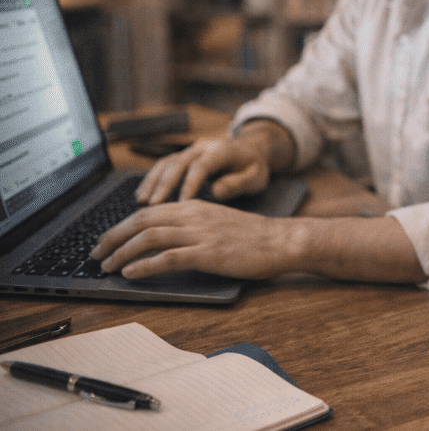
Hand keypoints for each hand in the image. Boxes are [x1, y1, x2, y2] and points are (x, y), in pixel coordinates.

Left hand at [90, 201, 293, 278]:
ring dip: (122, 252)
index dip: (121, 226)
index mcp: (193, 206)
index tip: (106, 241)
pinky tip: (132, 274)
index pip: (147, 211)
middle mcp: (193, 215)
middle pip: (141, 220)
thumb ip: (191, 224)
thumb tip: (164, 238)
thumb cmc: (252, 236)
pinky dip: (144, 265)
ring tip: (108, 266)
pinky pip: (168, 257)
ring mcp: (200, 234)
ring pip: (149, 237)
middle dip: (113, 238)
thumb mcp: (217, 221)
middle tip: (96, 254)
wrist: (279, 241)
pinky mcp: (207, 253)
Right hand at [135, 124, 285, 204]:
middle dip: (164, 184)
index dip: (190, 184)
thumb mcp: (256, 176)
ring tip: (142, 202)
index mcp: (221, 150)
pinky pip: (163, 165)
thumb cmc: (253, 167)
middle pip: (178, 162)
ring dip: (152, 182)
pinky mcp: (183, 156)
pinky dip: (151, 179)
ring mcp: (190, 150)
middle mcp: (202, 147)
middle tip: (153, 206)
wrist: (251, 150)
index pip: (201, 166)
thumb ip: (239, 183)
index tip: (181, 205)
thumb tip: (217, 191)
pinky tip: (142, 196)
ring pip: (166, 163)